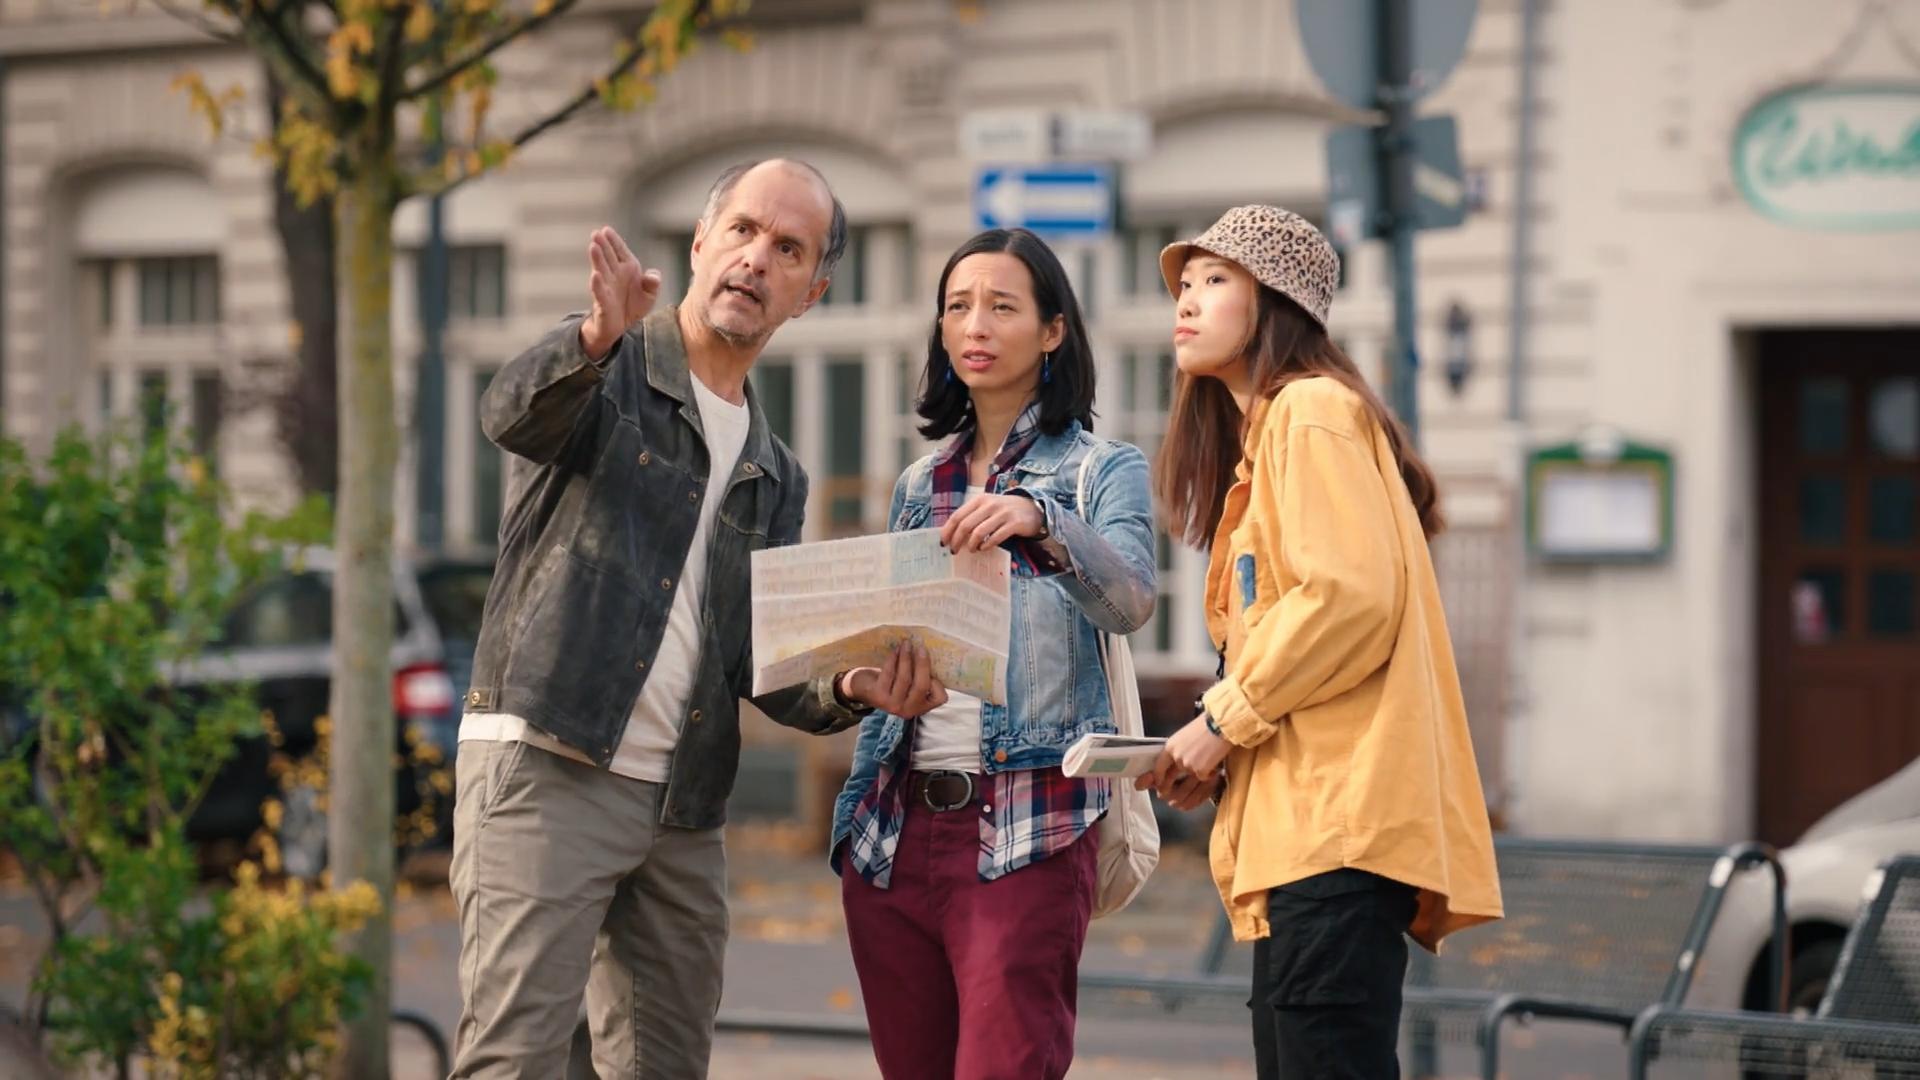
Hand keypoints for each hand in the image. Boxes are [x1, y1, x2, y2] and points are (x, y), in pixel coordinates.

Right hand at [580, 226, 662, 359]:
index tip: (606, 230)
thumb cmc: (634, 305)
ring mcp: (607, 287)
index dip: (613, 241)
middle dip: (603, 245)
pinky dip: (598, 284)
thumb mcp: (649, 294)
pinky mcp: (603, 302)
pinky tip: (595, 275)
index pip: (620, 251)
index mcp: (627, 268)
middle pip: (608, 257)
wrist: (621, 325)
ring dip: (597, 259)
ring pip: (601, 270)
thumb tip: (653, 275)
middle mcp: (615, 274)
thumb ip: (653, 283)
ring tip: (593, 247)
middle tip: (596, 233)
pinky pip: (600, 292)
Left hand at [837, 642, 948, 718]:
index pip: (939, 698)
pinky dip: (893, 659)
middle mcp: (908, 710)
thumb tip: (930, 653)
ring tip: (906, 643)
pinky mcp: (879, 696)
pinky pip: (890, 674)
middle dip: (922, 664)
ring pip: (905, 678)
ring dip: (907, 657)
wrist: (862, 688)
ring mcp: (893, 705)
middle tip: (921, 647)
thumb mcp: (910, 683)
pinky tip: (895, 650)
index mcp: (920, 707)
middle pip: (922, 686)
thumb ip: (921, 675)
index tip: (931, 668)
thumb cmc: (891, 682)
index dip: (938, 682)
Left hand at [939, 493, 1044, 552]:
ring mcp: (1002, 513)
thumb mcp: (987, 508)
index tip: (943, 543)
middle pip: (965, 525)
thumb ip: (972, 516)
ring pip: (979, 532)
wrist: (1032, 508)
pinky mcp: (1014, 523)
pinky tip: (984, 548)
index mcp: (979, 500)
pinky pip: (996, 537)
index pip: (957, 516)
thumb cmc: (1004, 511)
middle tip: (954, 551)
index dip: (947, 531)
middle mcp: (989, 504)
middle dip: (957, 540)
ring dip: (972, 545)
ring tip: (971, 550)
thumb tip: (952, 534)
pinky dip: (987, 545)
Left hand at [1136, 714, 1230, 809]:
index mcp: (1170, 747)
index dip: (1158, 778)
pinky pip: (1202, 778)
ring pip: (1188, 779)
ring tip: (1203, 768)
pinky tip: (1213, 763)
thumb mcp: (1184, 735)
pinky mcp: (1200, 771)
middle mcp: (1176, 757)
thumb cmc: (1205, 727)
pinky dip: (1208, 774)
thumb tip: (1175, 761)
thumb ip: (1177, 749)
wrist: (1220, 726)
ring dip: (1194, 778)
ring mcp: (1188, 766)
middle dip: (1169, 788)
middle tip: (1170, 793)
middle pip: (1170, 778)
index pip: (1158, 767)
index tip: (1158, 784)